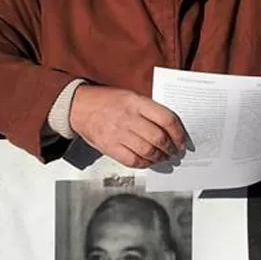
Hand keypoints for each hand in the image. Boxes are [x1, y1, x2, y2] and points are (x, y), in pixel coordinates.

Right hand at [69, 86, 186, 167]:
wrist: (79, 106)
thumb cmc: (107, 100)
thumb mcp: (130, 96)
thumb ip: (148, 110)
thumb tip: (169, 128)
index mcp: (136, 102)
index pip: (166, 119)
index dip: (178, 133)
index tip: (181, 141)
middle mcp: (128, 117)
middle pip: (158, 138)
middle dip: (171, 148)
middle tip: (174, 152)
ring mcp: (118, 133)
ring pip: (147, 151)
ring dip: (159, 157)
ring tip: (163, 158)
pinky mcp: (109, 146)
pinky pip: (132, 160)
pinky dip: (144, 163)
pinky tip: (148, 161)